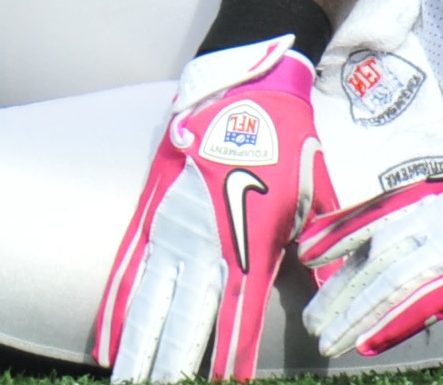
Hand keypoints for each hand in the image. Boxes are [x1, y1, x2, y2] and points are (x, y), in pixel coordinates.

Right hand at [92, 39, 329, 381]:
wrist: (246, 87)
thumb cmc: (290, 144)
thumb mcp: (320, 198)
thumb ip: (323, 253)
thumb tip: (335, 296)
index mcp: (250, 245)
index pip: (239, 318)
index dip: (231, 359)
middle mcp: (206, 245)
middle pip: (186, 321)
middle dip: (172, 366)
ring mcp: (173, 230)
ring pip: (151, 303)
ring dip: (138, 350)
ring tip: (125, 384)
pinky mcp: (153, 212)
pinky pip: (130, 270)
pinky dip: (117, 309)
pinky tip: (106, 343)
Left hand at [299, 148, 442, 360]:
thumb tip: (426, 232)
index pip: (379, 208)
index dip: (340, 230)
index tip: (309, 249)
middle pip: (377, 252)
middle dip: (341, 286)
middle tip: (311, 315)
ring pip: (393, 283)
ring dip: (357, 313)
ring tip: (330, 338)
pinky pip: (426, 304)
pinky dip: (394, 325)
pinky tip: (370, 343)